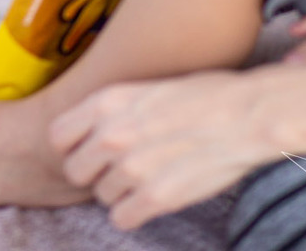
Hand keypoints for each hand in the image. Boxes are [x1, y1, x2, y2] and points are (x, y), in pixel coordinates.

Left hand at [51, 70, 274, 228]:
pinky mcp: (155, 198)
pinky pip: (121, 219)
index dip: (75, 144)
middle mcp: (114, 134)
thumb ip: (116, 108)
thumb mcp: (149, 86)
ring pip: (101, 196)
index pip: (58, 136)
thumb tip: (96, 127)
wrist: (246, 115)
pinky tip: (154, 195)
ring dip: (120, 191)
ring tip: (149, 174)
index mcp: (109, 100)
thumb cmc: (205, 94)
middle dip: (95, 171)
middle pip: (75, 171)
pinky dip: (134, 212)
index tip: (91, 146)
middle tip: (121, 165)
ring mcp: (133, 168)